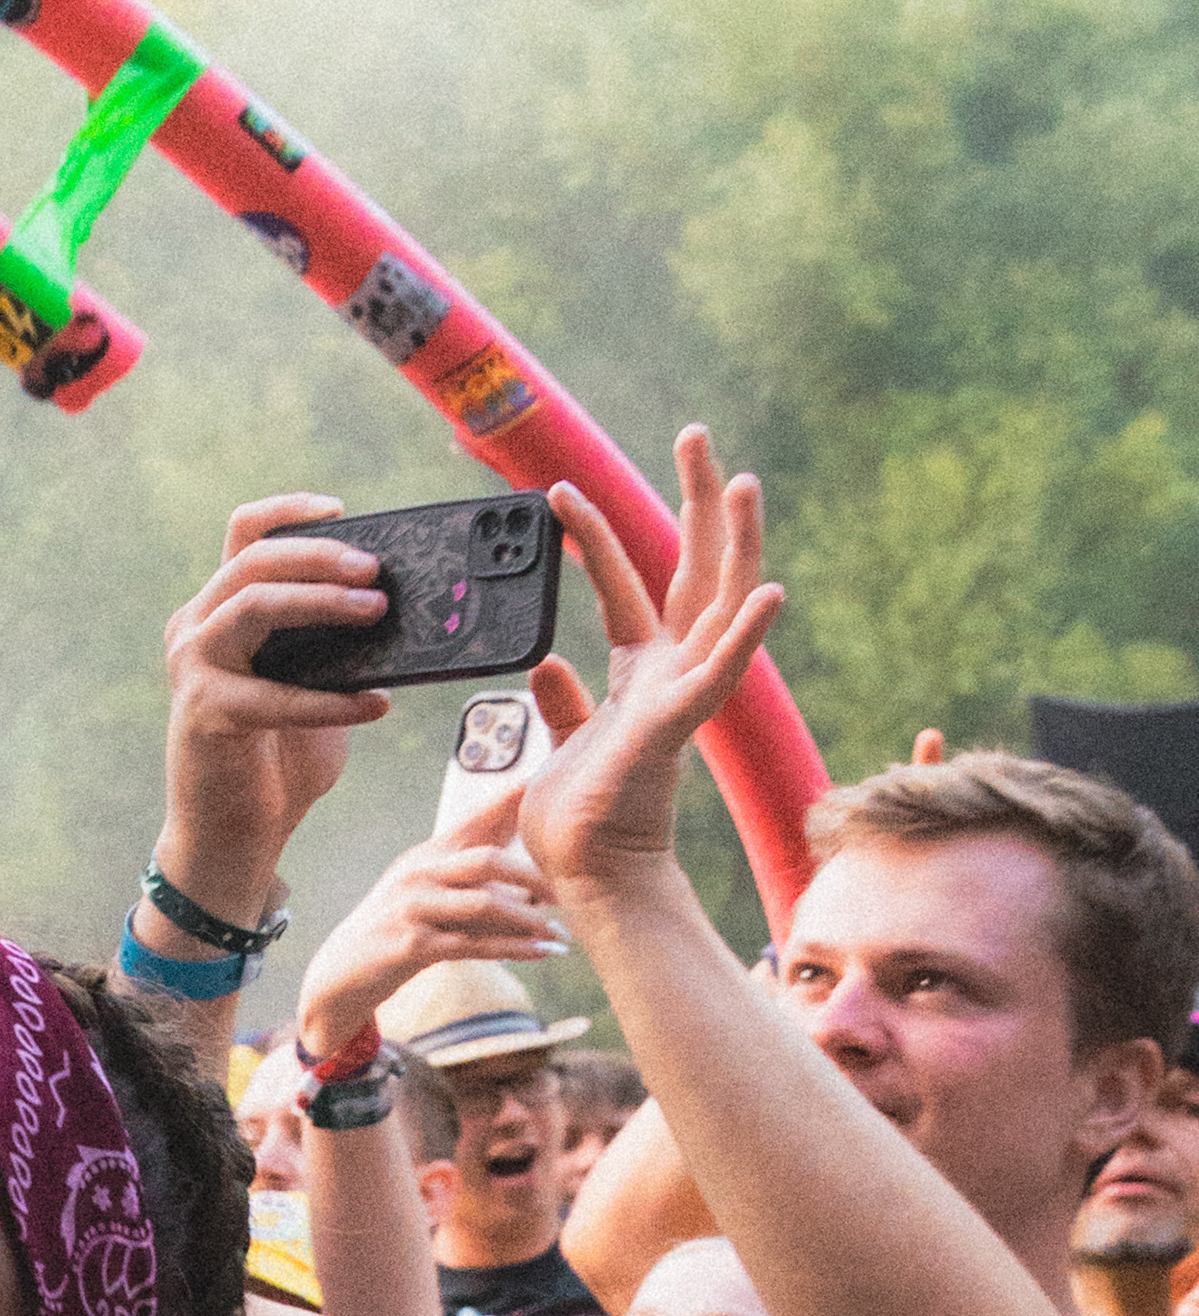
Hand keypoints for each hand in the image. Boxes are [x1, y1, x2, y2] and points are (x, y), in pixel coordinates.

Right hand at [155, 497, 396, 923]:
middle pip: (254, 560)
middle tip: (377, 571)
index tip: (343, 511)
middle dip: (321, 556)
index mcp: (221, 610)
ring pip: (254, 604)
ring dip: (320, 601)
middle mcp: (197, 628)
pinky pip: (275, 694)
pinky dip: (330, 700)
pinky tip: (374, 707)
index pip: (245, 533)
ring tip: (377, 612)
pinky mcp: (205, 714)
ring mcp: (194, 668)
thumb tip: (404, 610)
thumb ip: (337, 646)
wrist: (234, 834)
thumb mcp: (314, 684)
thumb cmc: (278, 758)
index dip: (290, 511)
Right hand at [295, 783, 582, 1060]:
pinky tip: (542, 952)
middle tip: (567, 892)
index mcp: (427, 854)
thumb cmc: (398, 930)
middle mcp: (418, 873)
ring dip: (529, 920)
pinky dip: (514, 950)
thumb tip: (535, 885)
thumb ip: (473, 884)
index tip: (548, 781)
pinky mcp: (410, 946)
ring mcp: (412, 908)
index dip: (511, 800)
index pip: (475, 821)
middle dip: (533, 875)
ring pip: (484, 904)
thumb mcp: (429, 894)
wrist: (342, 973)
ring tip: (559, 933)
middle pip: (486, 860)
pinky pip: (475, 945)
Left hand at [518, 444, 787, 924]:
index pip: (627, 582)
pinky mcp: (676, 727)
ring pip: (721, 604)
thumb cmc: (579, 821)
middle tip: (697, 436)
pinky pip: (719, 674)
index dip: (595, 535)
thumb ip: (562, 698)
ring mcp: (681, 698)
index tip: (556, 490)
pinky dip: (745, 634)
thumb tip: (544, 659)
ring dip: (735, 542)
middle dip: (699, 502)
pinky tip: (770, 592)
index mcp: (642, 674)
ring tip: (745, 482)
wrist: (588, 879)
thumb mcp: (560, 742)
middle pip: (696, 570)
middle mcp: (672, 674)